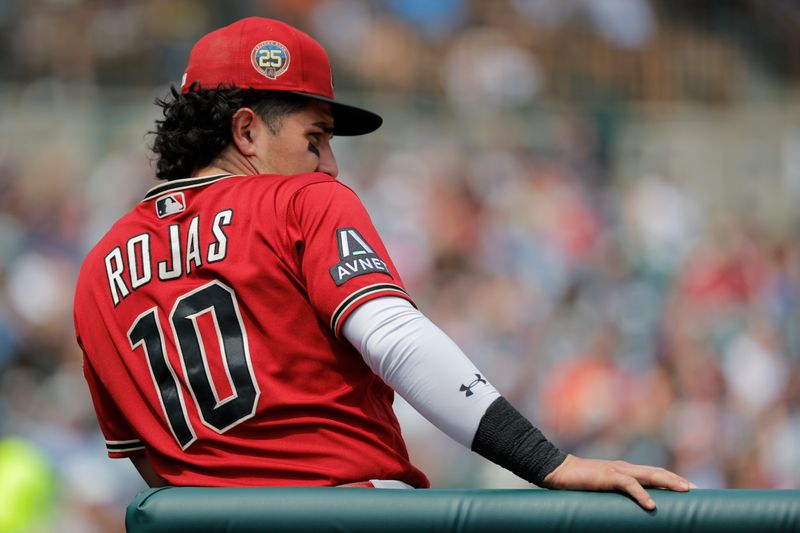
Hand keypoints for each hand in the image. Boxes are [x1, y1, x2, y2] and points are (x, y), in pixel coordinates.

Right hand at [542, 454, 694, 509]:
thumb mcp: (602, 489)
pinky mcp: (607, 476)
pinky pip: (628, 485)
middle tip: (696, 490)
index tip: (690, 489)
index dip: (672, 479)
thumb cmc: (578, 483)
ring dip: (668, 481)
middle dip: (677, 480)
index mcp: (625, 470)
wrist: (558, 471)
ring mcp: (616, 470)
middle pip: (657, 472)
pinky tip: (651, 504)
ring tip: (685, 490)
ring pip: (649, 474)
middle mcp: (625, 467)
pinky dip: (641, 494)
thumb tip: (631, 510)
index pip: (654, 474)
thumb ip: (616, 495)